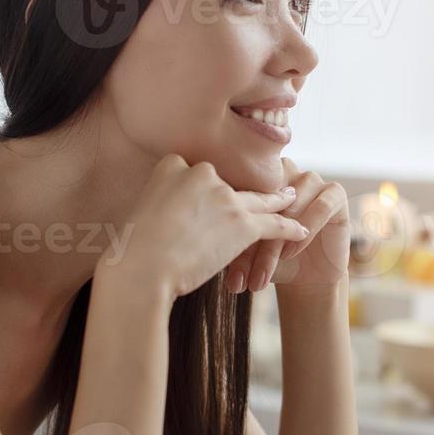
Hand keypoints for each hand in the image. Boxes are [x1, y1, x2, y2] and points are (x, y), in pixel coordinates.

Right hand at [103, 153, 310, 300]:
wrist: (142, 269)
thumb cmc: (132, 251)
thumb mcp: (139, 212)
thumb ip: (159, 203)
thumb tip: (168, 216)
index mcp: (173, 165)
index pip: (197, 171)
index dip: (204, 189)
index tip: (207, 199)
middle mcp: (202, 174)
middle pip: (229, 183)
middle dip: (239, 194)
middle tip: (256, 195)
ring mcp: (225, 197)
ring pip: (257, 199)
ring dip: (277, 200)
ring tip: (290, 198)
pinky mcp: (242, 223)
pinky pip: (273, 223)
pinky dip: (289, 226)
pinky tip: (301, 229)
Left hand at [225, 158, 349, 293]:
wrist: (305, 275)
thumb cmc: (270, 259)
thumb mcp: (246, 252)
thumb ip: (230, 242)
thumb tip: (210, 257)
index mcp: (257, 177)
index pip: (241, 198)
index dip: (230, 232)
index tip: (221, 269)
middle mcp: (283, 172)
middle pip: (263, 202)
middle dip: (250, 244)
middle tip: (241, 278)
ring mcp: (310, 179)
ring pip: (288, 208)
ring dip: (274, 246)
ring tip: (261, 275)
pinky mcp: (334, 193)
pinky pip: (319, 207)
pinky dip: (304, 232)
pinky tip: (290, 255)